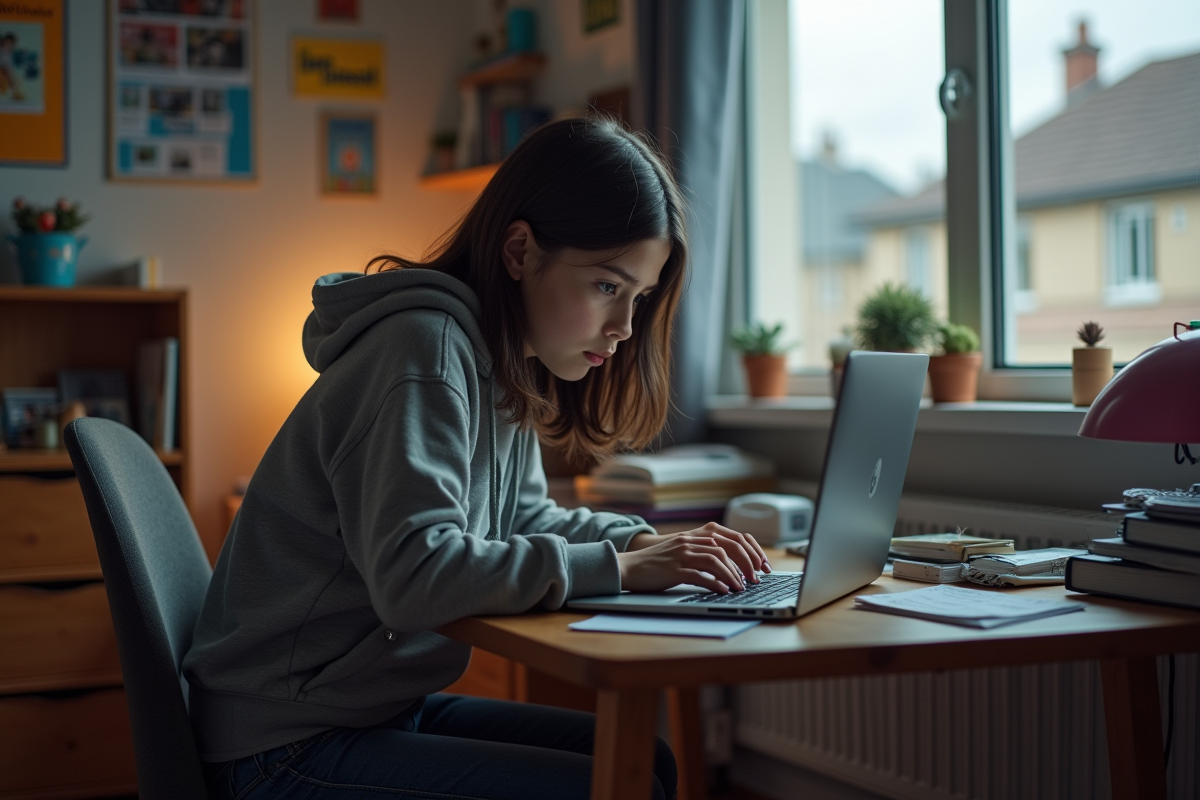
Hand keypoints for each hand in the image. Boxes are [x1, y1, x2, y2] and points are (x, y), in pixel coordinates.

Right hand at [618, 523, 770, 594]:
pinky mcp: (674, 570)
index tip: (759, 566)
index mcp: (694, 536)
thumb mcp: (680, 551)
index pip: (730, 538)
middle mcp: (690, 542)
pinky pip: (700, 576)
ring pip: (716, 561)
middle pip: (727, 548)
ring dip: (733, 575)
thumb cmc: (656, 563)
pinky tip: (723, 591)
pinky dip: (715, 583)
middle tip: (754, 579)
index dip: (749, 552)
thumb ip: (700, 552)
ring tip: (741, 587)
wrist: (629, 567)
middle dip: (745, 564)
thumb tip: (727, 565)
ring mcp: (681, 555)